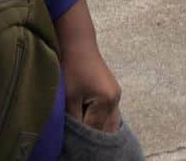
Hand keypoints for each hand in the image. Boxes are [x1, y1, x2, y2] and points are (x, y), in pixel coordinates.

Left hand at [56, 0, 121, 133]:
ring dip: (98, 131)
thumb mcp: (69, 96)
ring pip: (110, 124)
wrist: (77, 41)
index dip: (82, 139)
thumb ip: (75, 120)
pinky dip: (101, 122)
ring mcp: (116, 95)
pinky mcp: (112, 92)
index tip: (70, 143)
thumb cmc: (72, 66)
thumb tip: (76, 139)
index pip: (95, 131)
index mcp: (107, 100)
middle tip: (78, 143)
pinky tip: (91, 126)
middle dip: (92, 137)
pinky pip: (109, 115)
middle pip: (106, 130)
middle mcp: (116, 99)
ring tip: (84, 136)